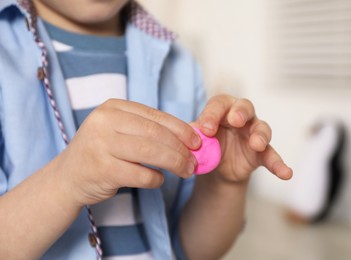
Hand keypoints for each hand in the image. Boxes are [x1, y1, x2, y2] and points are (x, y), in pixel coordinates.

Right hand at [53, 99, 199, 205]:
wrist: (67, 177)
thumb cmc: (102, 152)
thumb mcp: (119, 131)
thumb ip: (148, 130)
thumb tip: (189, 137)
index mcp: (112, 108)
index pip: (155, 116)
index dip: (181, 129)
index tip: (197, 142)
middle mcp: (104, 122)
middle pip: (156, 134)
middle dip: (181, 149)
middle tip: (194, 161)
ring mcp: (101, 145)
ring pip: (150, 152)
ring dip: (174, 163)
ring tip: (186, 171)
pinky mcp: (102, 169)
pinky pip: (141, 174)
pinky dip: (156, 179)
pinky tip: (158, 179)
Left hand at [193, 95, 292, 182]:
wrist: (216, 168)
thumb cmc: (207, 144)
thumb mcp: (197, 139)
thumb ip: (194, 135)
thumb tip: (188, 134)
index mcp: (222, 109)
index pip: (219, 104)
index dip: (212, 114)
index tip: (205, 129)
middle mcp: (241, 117)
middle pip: (245, 107)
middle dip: (241, 112)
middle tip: (235, 120)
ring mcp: (253, 134)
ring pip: (262, 129)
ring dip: (260, 135)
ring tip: (256, 144)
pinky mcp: (261, 153)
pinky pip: (272, 156)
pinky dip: (279, 165)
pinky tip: (286, 174)